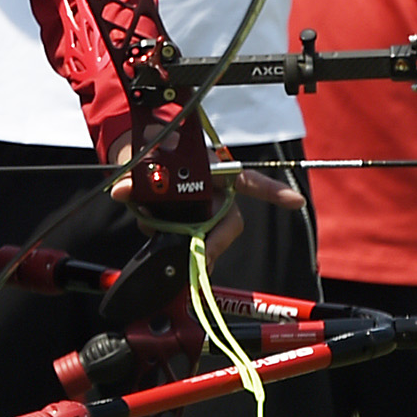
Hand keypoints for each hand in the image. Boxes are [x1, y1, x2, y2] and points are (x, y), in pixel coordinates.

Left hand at [108, 161, 305, 263]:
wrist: (141, 158)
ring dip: (188, 244)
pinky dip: (173, 244)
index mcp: (212, 169)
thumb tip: (123, 190)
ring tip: (156, 232)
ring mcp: (204, 210)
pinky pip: (189, 241)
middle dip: (216, 243)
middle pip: (229, 222)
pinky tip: (154, 235)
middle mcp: (215, 191)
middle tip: (203, 262)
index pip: (247, 179)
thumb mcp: (147, 160)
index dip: (272, 191)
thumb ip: (137, 174)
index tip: (294, 201)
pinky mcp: (190, 224)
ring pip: (207, 235)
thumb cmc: (156, 153)